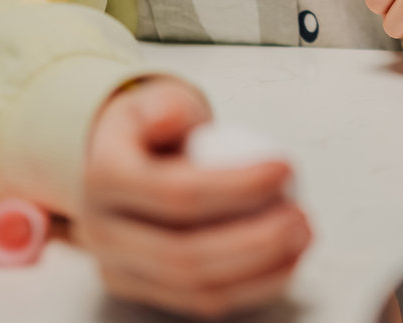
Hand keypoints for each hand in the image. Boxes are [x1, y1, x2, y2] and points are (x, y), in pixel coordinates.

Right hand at [76, 77, 309, 318]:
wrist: (121, 161)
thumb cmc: (151, 130)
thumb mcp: (155, 100)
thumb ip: (166, 105)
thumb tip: (169, 117)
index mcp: (103, 179)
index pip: (175, 194)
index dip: (237, 188)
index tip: (284, 170)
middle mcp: (101, 233)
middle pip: (183, 254)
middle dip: (254, 241)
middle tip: (300, 216)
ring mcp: (119, 269)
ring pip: (193, 290)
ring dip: (258, 270)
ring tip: (301, 237)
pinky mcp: (142, 291)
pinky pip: (200, 302)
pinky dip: (252, 287)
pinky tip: (287, 261)